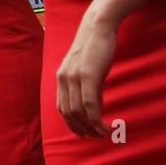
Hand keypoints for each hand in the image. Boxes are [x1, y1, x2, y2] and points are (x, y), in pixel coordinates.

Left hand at [56, 13, 116, 138]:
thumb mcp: (86, 69)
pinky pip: (89, 103)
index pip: (61, 107)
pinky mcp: (87, 76)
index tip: (81, 133)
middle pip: (68, 112)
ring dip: (89, 126)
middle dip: (80, 128)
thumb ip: (86, 87)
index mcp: (60, 77)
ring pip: (78, 111)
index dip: (70, 123)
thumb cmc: (94, 48)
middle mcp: (63, 79)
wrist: (97, 27)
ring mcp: (74, 77)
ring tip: (101, 133)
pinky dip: (96, 118)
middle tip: (93, 137)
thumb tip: (92, 106)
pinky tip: (104, 125)